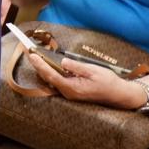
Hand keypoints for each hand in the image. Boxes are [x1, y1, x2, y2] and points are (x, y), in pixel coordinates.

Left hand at [29, 54, 148, 108]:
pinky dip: (51, 73)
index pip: (51, 75)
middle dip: (38, 66)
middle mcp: (68, 93)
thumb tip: (63, 62)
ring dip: (43, 69)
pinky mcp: (72, 92)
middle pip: (48, 78)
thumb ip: (76, 67)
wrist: (119, 94)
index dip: (40, 65)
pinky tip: (48, 65)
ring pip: (52, 80)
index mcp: (73, 88)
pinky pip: (57, 82)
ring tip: (35, 57)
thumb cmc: (108, 82)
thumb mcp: (93, 71)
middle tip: (29, 53)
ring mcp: (70, 94)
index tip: (32, 56)